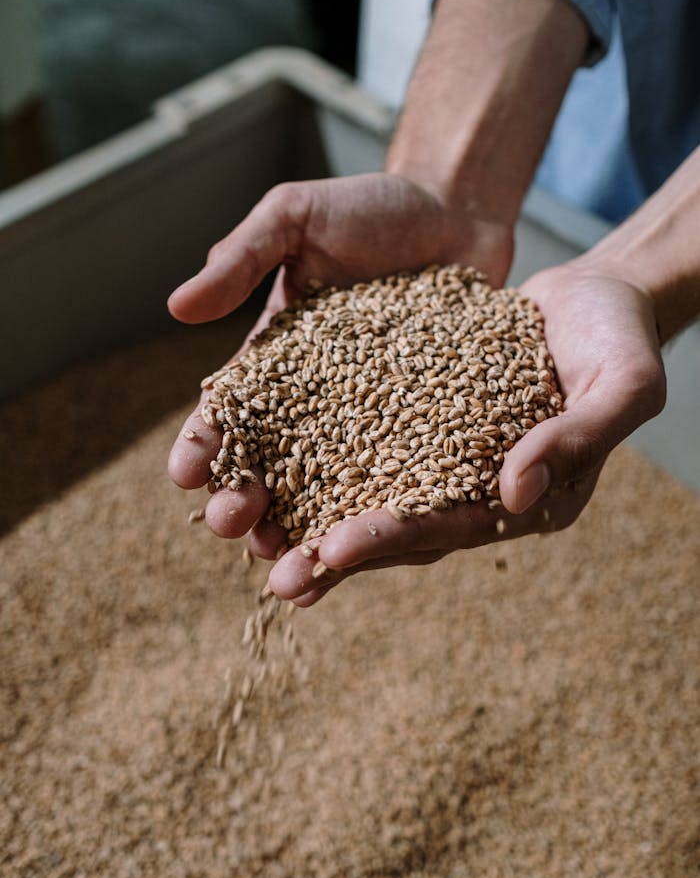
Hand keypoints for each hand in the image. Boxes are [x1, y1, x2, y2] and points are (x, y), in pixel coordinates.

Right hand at [167, 171, 513, 554]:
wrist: (454, 211)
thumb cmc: (370, 208)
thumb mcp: (295, 218)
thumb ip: (242, 259)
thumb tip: (176, 307)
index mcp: (272, 361)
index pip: (227, 413)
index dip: (203, 445)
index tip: (185, 474)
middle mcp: (314, 404)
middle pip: (269, 467)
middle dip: (243, 501)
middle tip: (232, 525)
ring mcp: (367, 422)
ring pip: (325, 491)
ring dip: (301, 529)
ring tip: (288, 562)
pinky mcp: (420, 431)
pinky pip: (396, 479)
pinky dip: (376, 516)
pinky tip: (368, 550)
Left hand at [267, 258, 665, 605]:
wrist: (595, 296)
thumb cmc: (620, 338)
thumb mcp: (622, 383)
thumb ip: (576, 439)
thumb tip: (513, 495)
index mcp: (528, 501)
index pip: (452, 528)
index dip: (393, 540)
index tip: (332, 551)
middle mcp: (478, 491)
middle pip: (401, 530)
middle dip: (337, 555)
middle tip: (276, 581)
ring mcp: (445, 459)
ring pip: (371, 495)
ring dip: (314, 518)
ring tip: (253, 537)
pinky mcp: (419, 424)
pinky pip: (363, 445)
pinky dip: (319, 457)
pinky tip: (269, 462)